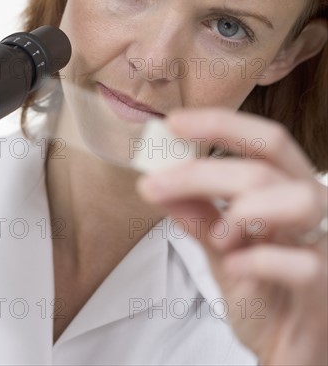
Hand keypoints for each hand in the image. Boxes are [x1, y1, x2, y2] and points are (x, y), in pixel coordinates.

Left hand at [136, 107, 327, 365]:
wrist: (291, 352)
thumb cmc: (264, 293)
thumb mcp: (223, 249)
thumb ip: (199, 216)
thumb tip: (158, 184)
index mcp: (288, 192)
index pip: (264, 141)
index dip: (221, 124)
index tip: (173, 123)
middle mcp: (312, 212)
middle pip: (268, 166)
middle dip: (206, 170)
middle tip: (156, 183)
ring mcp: (323, 248)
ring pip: (299, 199)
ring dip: (245, 207)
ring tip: (218, 233)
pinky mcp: (323, 290)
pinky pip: (303, 265)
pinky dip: (260, 260)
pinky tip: (234, 267)